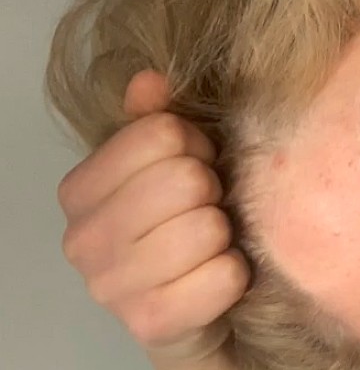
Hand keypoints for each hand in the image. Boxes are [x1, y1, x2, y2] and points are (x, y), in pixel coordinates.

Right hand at [58, 70, 248, 368]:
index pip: (161, 133)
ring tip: (212, 244)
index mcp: (80, 190)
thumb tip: (151, 80)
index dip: (196, 145)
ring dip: (224, 234)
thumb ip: (155, 120)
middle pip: (185, 179)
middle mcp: (82, 239)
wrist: (194, 310)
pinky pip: (223, 276)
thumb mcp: (170, 164)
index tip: (199, 166)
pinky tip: (219, 277)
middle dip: (213, 191)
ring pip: (207, 227)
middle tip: (208, 208)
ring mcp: (111, 286)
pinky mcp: (151, 323)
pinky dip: (236, 274)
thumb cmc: (182, 225)